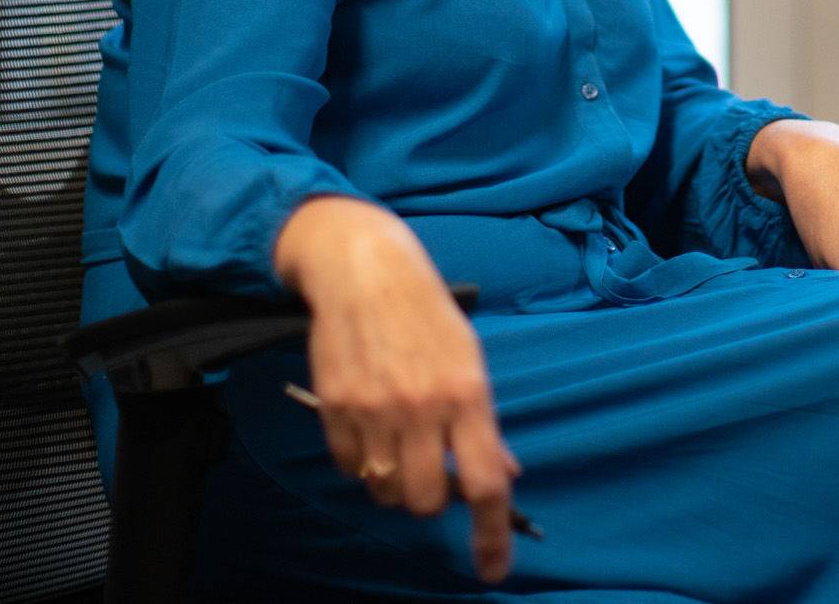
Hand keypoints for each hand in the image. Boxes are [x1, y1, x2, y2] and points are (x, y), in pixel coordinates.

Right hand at [273, 196, 519, 582]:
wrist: (366, 270)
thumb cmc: (426, 314)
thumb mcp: (470, 360)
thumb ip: (483, 423)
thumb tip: (502, 476)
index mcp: (468, 395)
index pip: (486, 482)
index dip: (493, 533)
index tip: (494, 568)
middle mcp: (423, 408)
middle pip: (427, 501)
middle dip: (431, 499)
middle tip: (432, 470)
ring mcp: (376, 410)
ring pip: (385, 491)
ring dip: (393, 482)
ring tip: (398, 441)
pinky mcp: (336, 408)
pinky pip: (349, 468)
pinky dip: (361, 462)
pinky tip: (369, 425)